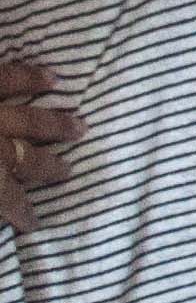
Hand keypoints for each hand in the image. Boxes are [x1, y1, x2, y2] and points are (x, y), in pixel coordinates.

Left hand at [0, 57, 75, 229]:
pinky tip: (52, 78)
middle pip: (27, 159)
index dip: (23, 214)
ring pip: (29, 120)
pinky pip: (9, 77)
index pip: (10, 201)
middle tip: (68, 171)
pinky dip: (32, 77)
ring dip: (55, 125)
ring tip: (79, 126)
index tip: (35, 225)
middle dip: (48, 168)